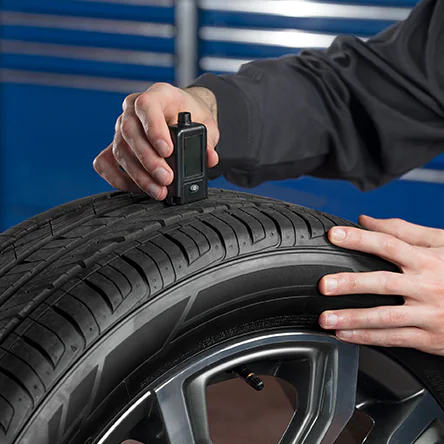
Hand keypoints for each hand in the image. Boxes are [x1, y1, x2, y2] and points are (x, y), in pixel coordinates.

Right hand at [93, 84, 219, 199]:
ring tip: (158, 190)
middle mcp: (133, 109)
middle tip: (167, 179)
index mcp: (158, 95)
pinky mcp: (116, 145)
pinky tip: (137, 189)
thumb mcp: (207, 125)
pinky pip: (105, 162)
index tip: (168, 151)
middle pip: (130, 132)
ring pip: (120, 150)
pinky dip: (118, 178)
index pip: (146, 106)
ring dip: (138, 175)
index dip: (154, 129)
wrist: (184, 114)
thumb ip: (208, 141)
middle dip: (148, 160)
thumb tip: (210, 158)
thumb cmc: (192, 116)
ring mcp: (121, 127)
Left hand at [318, 216, 443, 355]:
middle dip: (351, 284)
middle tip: (324, 285)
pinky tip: (345, 334)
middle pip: (384, 283)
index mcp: (428, 261)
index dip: (360, 239)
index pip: (389, 244)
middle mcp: (427, 287)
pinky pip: (394, 338)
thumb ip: (404, 231)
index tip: (334, 236)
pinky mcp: (428, 338)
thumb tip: (367, 220)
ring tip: (326, 318)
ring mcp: (428, 314)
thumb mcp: (441, 244)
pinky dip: (367, 338)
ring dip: (353, 318)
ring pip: (385, 317)